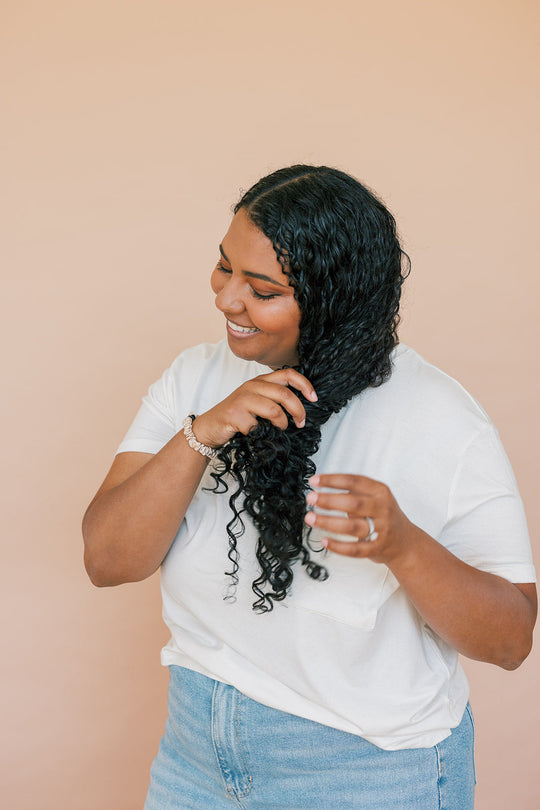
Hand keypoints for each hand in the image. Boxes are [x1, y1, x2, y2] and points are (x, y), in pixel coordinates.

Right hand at [192, 368, 317, 447]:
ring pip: (274, 410)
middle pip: (284, 394)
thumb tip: (301, 407)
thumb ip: (274, 399)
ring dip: (282, 424)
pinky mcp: (234, 414)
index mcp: (259, 381)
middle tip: (301, 423)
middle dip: (298, 410)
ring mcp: (242, 399)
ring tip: (280, 429)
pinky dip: (262, 433)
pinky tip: (257, 434)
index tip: (314, 398)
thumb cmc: (236, 417)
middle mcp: (251, 386)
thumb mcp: (256, 402)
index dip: (304, 384)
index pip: (288, 373)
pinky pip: (258, 426)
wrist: (209, 427)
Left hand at [304, 474, 413, 565]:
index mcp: (380, 491)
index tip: (314, 481)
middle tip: (310, 498)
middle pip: (353, 503)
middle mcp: (382, 508)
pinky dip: (338, 546)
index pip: (353, 481)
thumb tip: (321, 489)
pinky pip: (355, 549)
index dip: (332, 480)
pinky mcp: (377, 548)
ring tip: (310, 518)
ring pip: (352, 526)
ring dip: (328, 522)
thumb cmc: (383, 516)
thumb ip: (354, 492)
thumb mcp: (375, 497)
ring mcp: (381, 529)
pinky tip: (324, 541)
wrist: (405, 542)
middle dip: (328, 500)